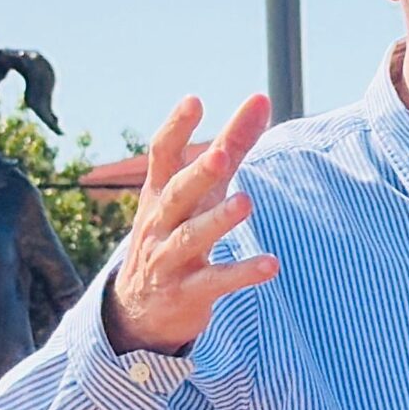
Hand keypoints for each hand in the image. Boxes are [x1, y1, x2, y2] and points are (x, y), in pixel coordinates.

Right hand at [105, 94, 277, 355]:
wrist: (138, 311)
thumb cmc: (176, 232)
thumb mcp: (200, 190)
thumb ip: (231, 145)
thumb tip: (261, 98)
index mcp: (160, 193)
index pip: (161, 156)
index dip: (175, 128)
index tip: (193, 101)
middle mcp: (160, 224)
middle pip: (177, 195)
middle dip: (197, 175)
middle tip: (220, 156)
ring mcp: (168, 260)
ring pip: (190, 238)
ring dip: (217, 222)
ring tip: (245, 203)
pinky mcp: (186, 294)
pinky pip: (214, 282)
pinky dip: (241, 274)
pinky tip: (270, 265)